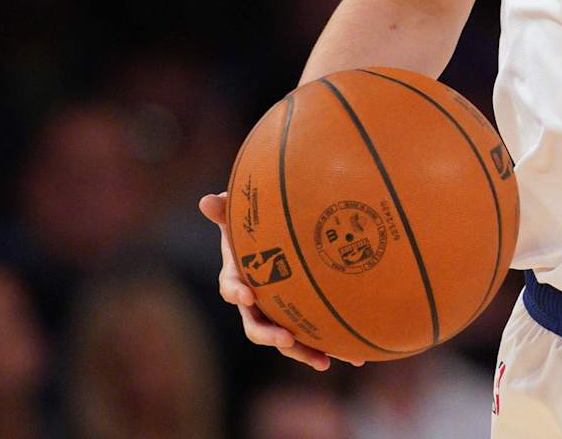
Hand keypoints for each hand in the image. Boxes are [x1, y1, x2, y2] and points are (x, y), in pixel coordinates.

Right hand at [199, 192, 358, 370]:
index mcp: (238, 279)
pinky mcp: (298, 321)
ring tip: (323, 361)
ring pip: (285, 340)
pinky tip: (355, 357)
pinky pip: (312, 337)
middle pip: (256, 326)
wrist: (274, 244)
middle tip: (286, 338)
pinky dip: (331, 347)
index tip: (246, 294)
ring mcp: (277, 316)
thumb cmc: (254, 231)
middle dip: (270, 335)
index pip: (231, 288)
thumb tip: (206, 200)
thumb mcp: (239, 219)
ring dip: (302, 352)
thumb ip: (226, 211)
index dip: (237, 292)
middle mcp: (255, 305)